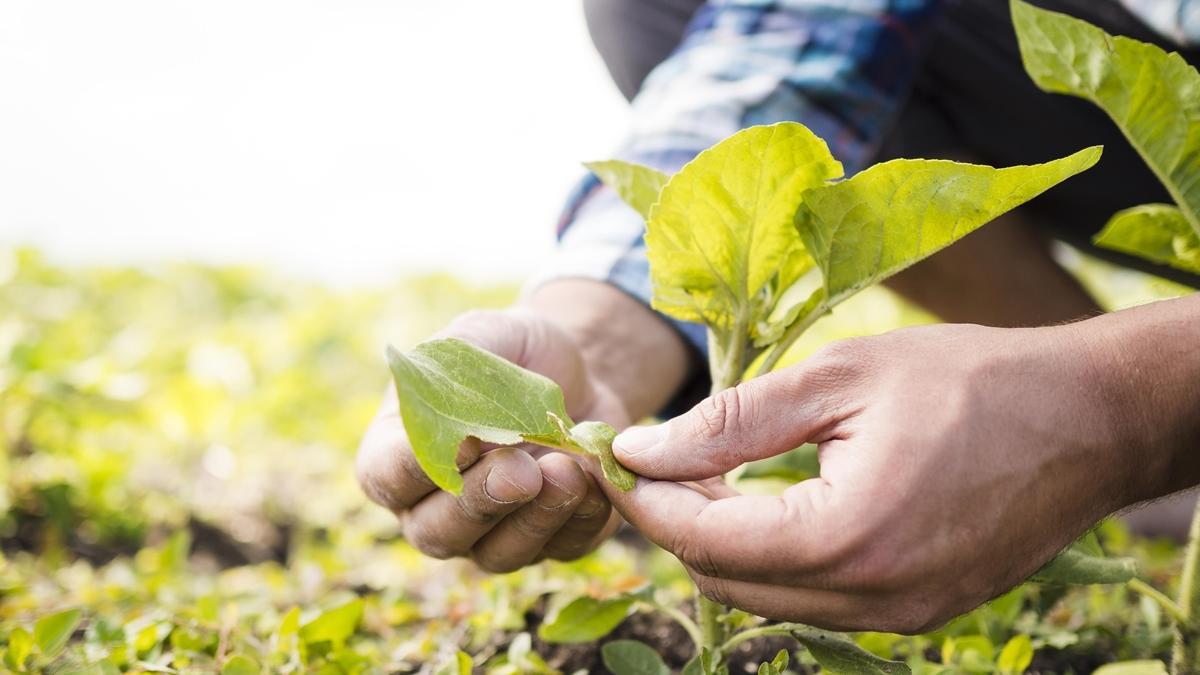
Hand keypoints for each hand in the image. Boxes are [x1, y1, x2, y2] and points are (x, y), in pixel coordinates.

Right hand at [356, 308, 627, 571]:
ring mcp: (491, 534)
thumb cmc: (511, 353)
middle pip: (438, 533)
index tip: (461, 441)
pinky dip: (581, 519)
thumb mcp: (481, 336)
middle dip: (481, 502)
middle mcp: (435, 507)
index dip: (415, 468)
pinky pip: (561, 549)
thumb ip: (455, 370)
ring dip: (534, 519)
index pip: (386, 477)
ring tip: (567, 471)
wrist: (578, 372)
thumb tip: (459, 428)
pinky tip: (594, 479)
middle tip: (521, 469)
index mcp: (399, 453)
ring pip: (498, 554)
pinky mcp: (551, 542)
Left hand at [605, 321, 1159, 632]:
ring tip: (703, 473)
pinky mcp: (917, 613)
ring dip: (721, 543)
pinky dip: (774, 557)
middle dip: (675, 523)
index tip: (613, 455)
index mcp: (847, 537)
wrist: (1090, 418)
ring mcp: (899, 617)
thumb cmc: (970, 380)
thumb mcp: (839, 379)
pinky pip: (814, 599)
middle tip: (651, 460)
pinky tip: (767, 501)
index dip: (646, 498)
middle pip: (724, 582)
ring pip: (765, 598)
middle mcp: (872, 598)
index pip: (704, 540)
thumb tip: (640, 449)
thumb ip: (730, 421)